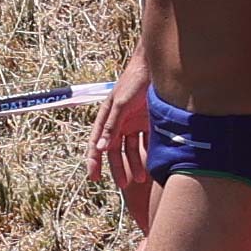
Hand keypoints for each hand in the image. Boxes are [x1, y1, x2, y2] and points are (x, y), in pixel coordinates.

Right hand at [89, 63, 156, 232]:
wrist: (157, 65)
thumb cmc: (134, 80)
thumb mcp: (120, 103)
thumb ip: (112, 126)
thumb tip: (101, 148)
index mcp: (106, 118)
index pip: (97, 144)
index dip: (94, 161)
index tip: (93, 177)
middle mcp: (119, 122)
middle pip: (115, 151)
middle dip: (118, 168)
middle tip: (124, 185)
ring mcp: (134, 122)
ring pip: (132, 149)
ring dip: (135, 163)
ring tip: (142, 178)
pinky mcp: (149, 121)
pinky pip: (147, 142)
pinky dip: (149, 153)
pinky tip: (154, 164)